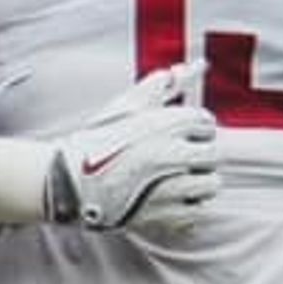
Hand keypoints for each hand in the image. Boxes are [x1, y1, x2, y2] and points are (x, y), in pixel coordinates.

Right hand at [39, 65, 224, 243]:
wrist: (68, 182)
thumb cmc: (96, 142)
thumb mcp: (126, 106)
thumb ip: (160, 84)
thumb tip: (189, 68)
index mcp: (169, 123)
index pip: (207, 123)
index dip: (192, 130)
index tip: (176, 136)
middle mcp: (176, 154)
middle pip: (214, 155)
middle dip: (198, 157)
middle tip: (175, 161)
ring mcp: (173, 187)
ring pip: (210, 185)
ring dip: (196, 183)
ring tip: (171, 182)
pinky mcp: (167, 216)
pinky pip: (198, 212)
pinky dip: (186, 208)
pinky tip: (165, 200)